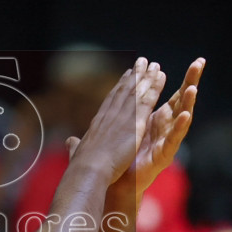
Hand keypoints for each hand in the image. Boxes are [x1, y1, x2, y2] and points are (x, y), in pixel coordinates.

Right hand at [69, 58, 167, 183]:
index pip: (111, 100)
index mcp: (99, 123)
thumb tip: (70, 141)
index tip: (126, 75)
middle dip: (134, 75)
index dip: (119, 87)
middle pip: (124, 90)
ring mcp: (123, 117)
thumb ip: (75, 145)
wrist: (88, 170)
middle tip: (142, 61)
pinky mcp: (135, 123)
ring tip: (154, 64)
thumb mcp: (78, 153)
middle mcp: (110, 115)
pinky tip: (161, 76)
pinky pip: (147, 101)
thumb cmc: (81, 167)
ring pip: (137, 91)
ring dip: (146, 76)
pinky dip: (155, 87)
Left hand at [127, 58, 201, 195]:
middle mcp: (167, 128)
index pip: (176, 94)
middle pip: (183, 101)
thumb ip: (136, 108)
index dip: (187, 78)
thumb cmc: (125, 156)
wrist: (119, 183)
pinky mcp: (164, 156)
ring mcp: (168, 142)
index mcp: (160, 119)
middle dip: (192, 82)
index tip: (199, 61)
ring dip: (188, 103)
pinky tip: (185, 115)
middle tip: (200, 64)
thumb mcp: (130, 126)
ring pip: (182, 119)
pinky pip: (173, 139)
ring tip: (193, 88)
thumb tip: (138, 82)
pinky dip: (179, 127)